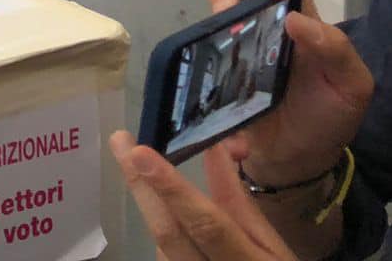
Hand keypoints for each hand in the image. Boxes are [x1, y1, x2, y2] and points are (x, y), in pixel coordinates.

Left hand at [111, 133, 300, 259]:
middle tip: (121, 142)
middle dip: (141, 184)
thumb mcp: (271, 242)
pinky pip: (163, 255)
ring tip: (145, 171)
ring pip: (160, 242)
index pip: (205, 224)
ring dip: (150, 204)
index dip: (172, 188)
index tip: (140, 153)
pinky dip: (163, 228)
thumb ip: (237, 199)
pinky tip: (166, 211)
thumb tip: (217, 147)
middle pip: (167, 232)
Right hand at [203, 0, 370, 184]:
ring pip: (208, 18)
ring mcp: (232, 49)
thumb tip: (295, 21)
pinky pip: (201, 75)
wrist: (302, 158)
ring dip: (208, 26)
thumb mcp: (351, 84)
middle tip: (230, 13)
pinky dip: (215, 106)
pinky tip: (239, 138)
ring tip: (216, 51)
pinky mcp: (213, 79)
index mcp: (298, 17)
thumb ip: (336, 50)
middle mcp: (260, 24)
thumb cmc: (329, 111)